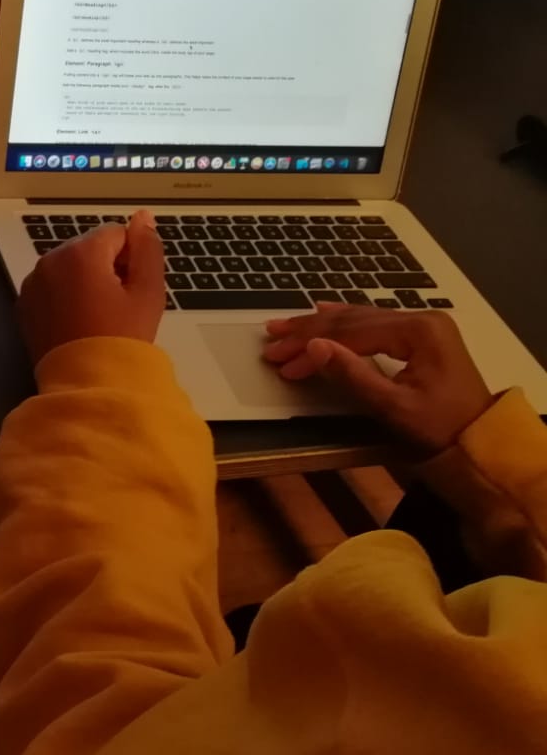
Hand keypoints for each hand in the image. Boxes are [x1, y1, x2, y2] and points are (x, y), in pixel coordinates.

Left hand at [18, 211, 164, 366]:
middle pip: (88, 247)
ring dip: (84, 279)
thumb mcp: (147, 291)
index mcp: (81, 252)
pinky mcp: (24, 304)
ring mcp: (33, 282)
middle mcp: (50, 260)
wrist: (87, 383)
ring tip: (98, 315)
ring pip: (68, 266)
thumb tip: (143, 217)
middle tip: (118, 305)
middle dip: (106, 266)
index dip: (130, 258)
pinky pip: (50, 286)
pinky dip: (64, 295)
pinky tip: (77, 321)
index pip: (115, 233)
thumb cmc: (122, 337)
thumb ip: (147, 248)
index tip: (132, 288)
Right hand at [262, 305, 492, 453]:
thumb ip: (352, 375)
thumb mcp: (394, 406)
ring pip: (360, 319)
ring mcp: (423, 325)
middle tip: (272, 340)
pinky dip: (343, 323)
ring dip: (320, 326)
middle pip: (353, 321)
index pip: (351, 332)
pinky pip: (373, 324)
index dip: (310, 344)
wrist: (482, 442)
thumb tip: (313, 346)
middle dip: (308, 331)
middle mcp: (421, 319)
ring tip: (285, 327)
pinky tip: (324, 312)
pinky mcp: (422, 336)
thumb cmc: (439, 428)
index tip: (278, 358)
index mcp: (418, 331)